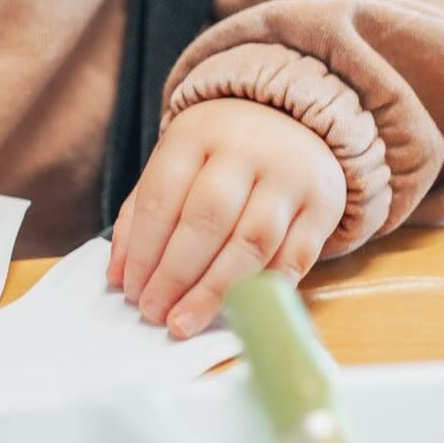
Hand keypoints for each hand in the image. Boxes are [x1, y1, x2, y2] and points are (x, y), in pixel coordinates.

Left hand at [107, 98, 346, 337]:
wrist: (292, 120)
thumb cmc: (219, 155)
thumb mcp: (176, 164)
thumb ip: (142, 215)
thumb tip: (119, 276)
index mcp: (197, 135)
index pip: (163, 196)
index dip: (144, 251)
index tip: (133, 291)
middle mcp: (246, 150)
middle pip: (207, 219)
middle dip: (176, 275)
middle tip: (156, 312)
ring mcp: (289, 176)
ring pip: (252, 242)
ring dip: (215, 291)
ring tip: (186, 322)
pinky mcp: (323, 204)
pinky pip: (296, 257)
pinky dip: (265, 291)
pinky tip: (239, 313)